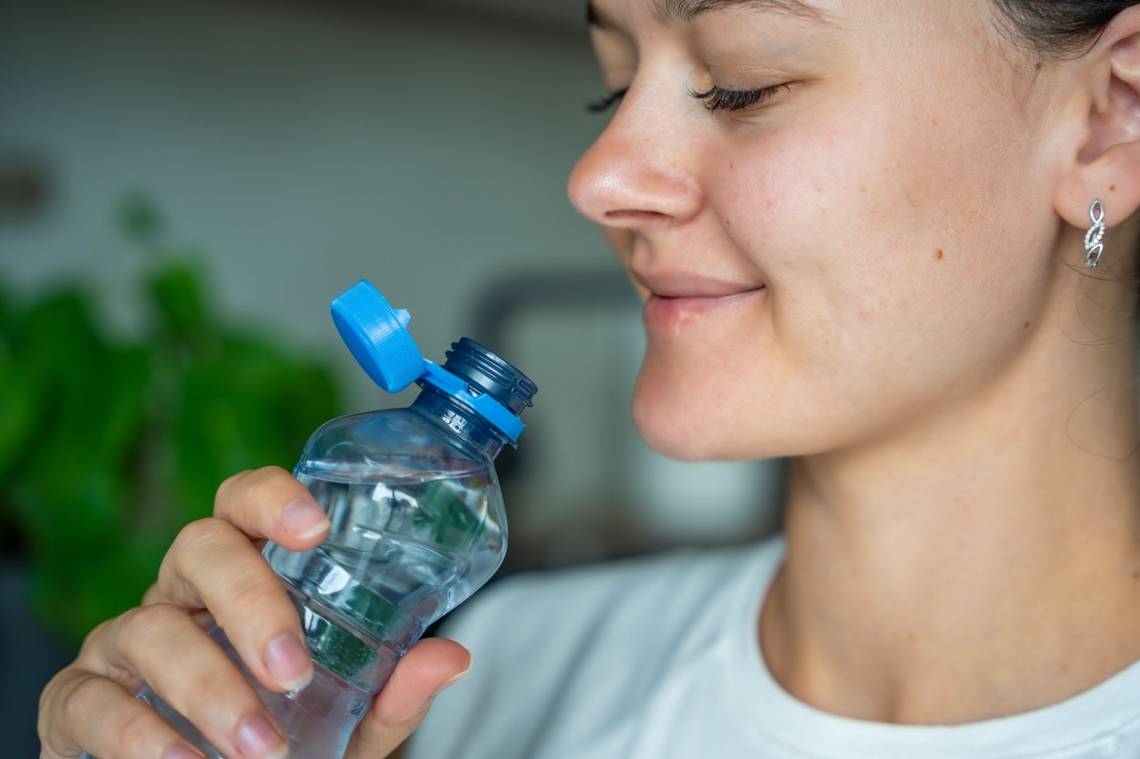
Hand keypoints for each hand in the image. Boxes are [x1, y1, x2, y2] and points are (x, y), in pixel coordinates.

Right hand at [38, 466, 470, 758]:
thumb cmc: (281, 744)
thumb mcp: (347, 723)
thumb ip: (392, 693)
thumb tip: (451, 656)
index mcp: (243, 578)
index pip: (244, 505)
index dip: (272, 499)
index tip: (316, 526)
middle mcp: (181, 595)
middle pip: (200, 548)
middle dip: (248, 601)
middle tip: (292, 669)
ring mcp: (125, 642)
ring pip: (149, 627)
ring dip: (209, 687)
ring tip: (261, 746)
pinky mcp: (79, 700)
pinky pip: (93, 701)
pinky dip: (141, 735)